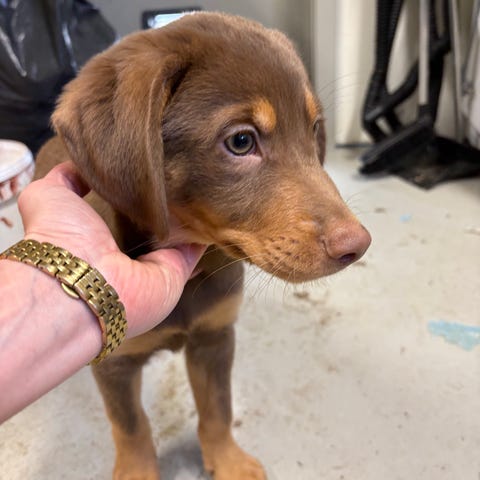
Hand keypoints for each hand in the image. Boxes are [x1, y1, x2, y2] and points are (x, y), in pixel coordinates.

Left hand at [18, 161, 204, 337]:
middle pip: (155, 221)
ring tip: (202, 178)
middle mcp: (130, 250)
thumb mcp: (49, 195)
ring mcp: (155, 262)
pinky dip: (206, 228)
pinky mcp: (178, 270)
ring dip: (190, 210)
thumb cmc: (60, 236)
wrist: (80, 279)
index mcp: (101, 235)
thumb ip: (66, 179)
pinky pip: (197, 246)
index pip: (125, 209)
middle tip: (183, 167)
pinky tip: (213, 202)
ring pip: (179, 232)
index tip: (151, 165)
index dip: (138, 190)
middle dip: (169, 198)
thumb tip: (82, 162)